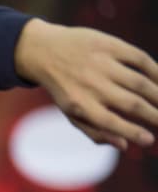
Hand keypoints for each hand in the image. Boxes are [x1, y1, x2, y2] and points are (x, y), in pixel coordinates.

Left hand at [15, 19, 157, 150]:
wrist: (44, 51)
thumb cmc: (65, 88)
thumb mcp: (71, 112)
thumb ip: (95, 131)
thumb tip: (123, 145)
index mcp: (79, 105)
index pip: (111, 123)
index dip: (133, 132)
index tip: (149, 140)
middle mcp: (91, 85)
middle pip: (131, 103)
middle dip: (154, 114)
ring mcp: (101, 64)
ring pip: (139, 82)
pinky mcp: (109, 45)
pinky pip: (140, 59)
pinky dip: (156, 70)